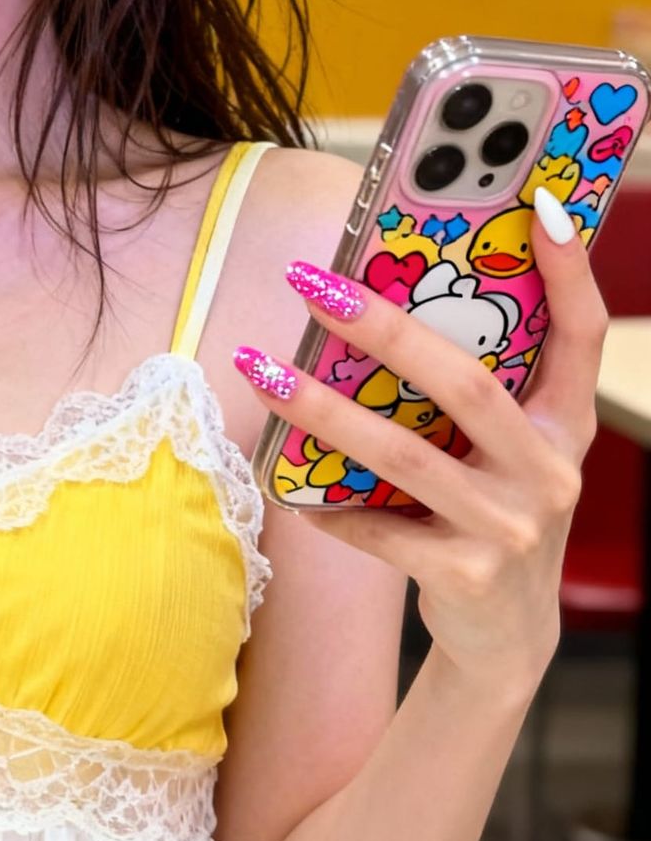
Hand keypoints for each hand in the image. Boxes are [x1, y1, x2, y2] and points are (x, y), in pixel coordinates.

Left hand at [234, 186, 602, 692]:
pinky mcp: (465, 576)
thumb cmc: (488, 510)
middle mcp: (550, 472)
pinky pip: (375, 525)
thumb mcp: (505, 452)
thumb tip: (376, 297)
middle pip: (464, 384)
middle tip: (310, 283)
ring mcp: (512, 528)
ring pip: (402, 453)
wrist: (504, 635)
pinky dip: (324, 501)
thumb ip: (471, 392)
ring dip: (320, 409)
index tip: (540, 205)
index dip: (568, 272)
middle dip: (383, 329)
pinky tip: (280, 480)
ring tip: (259, 367)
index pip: (581, 335)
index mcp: (565, 426)